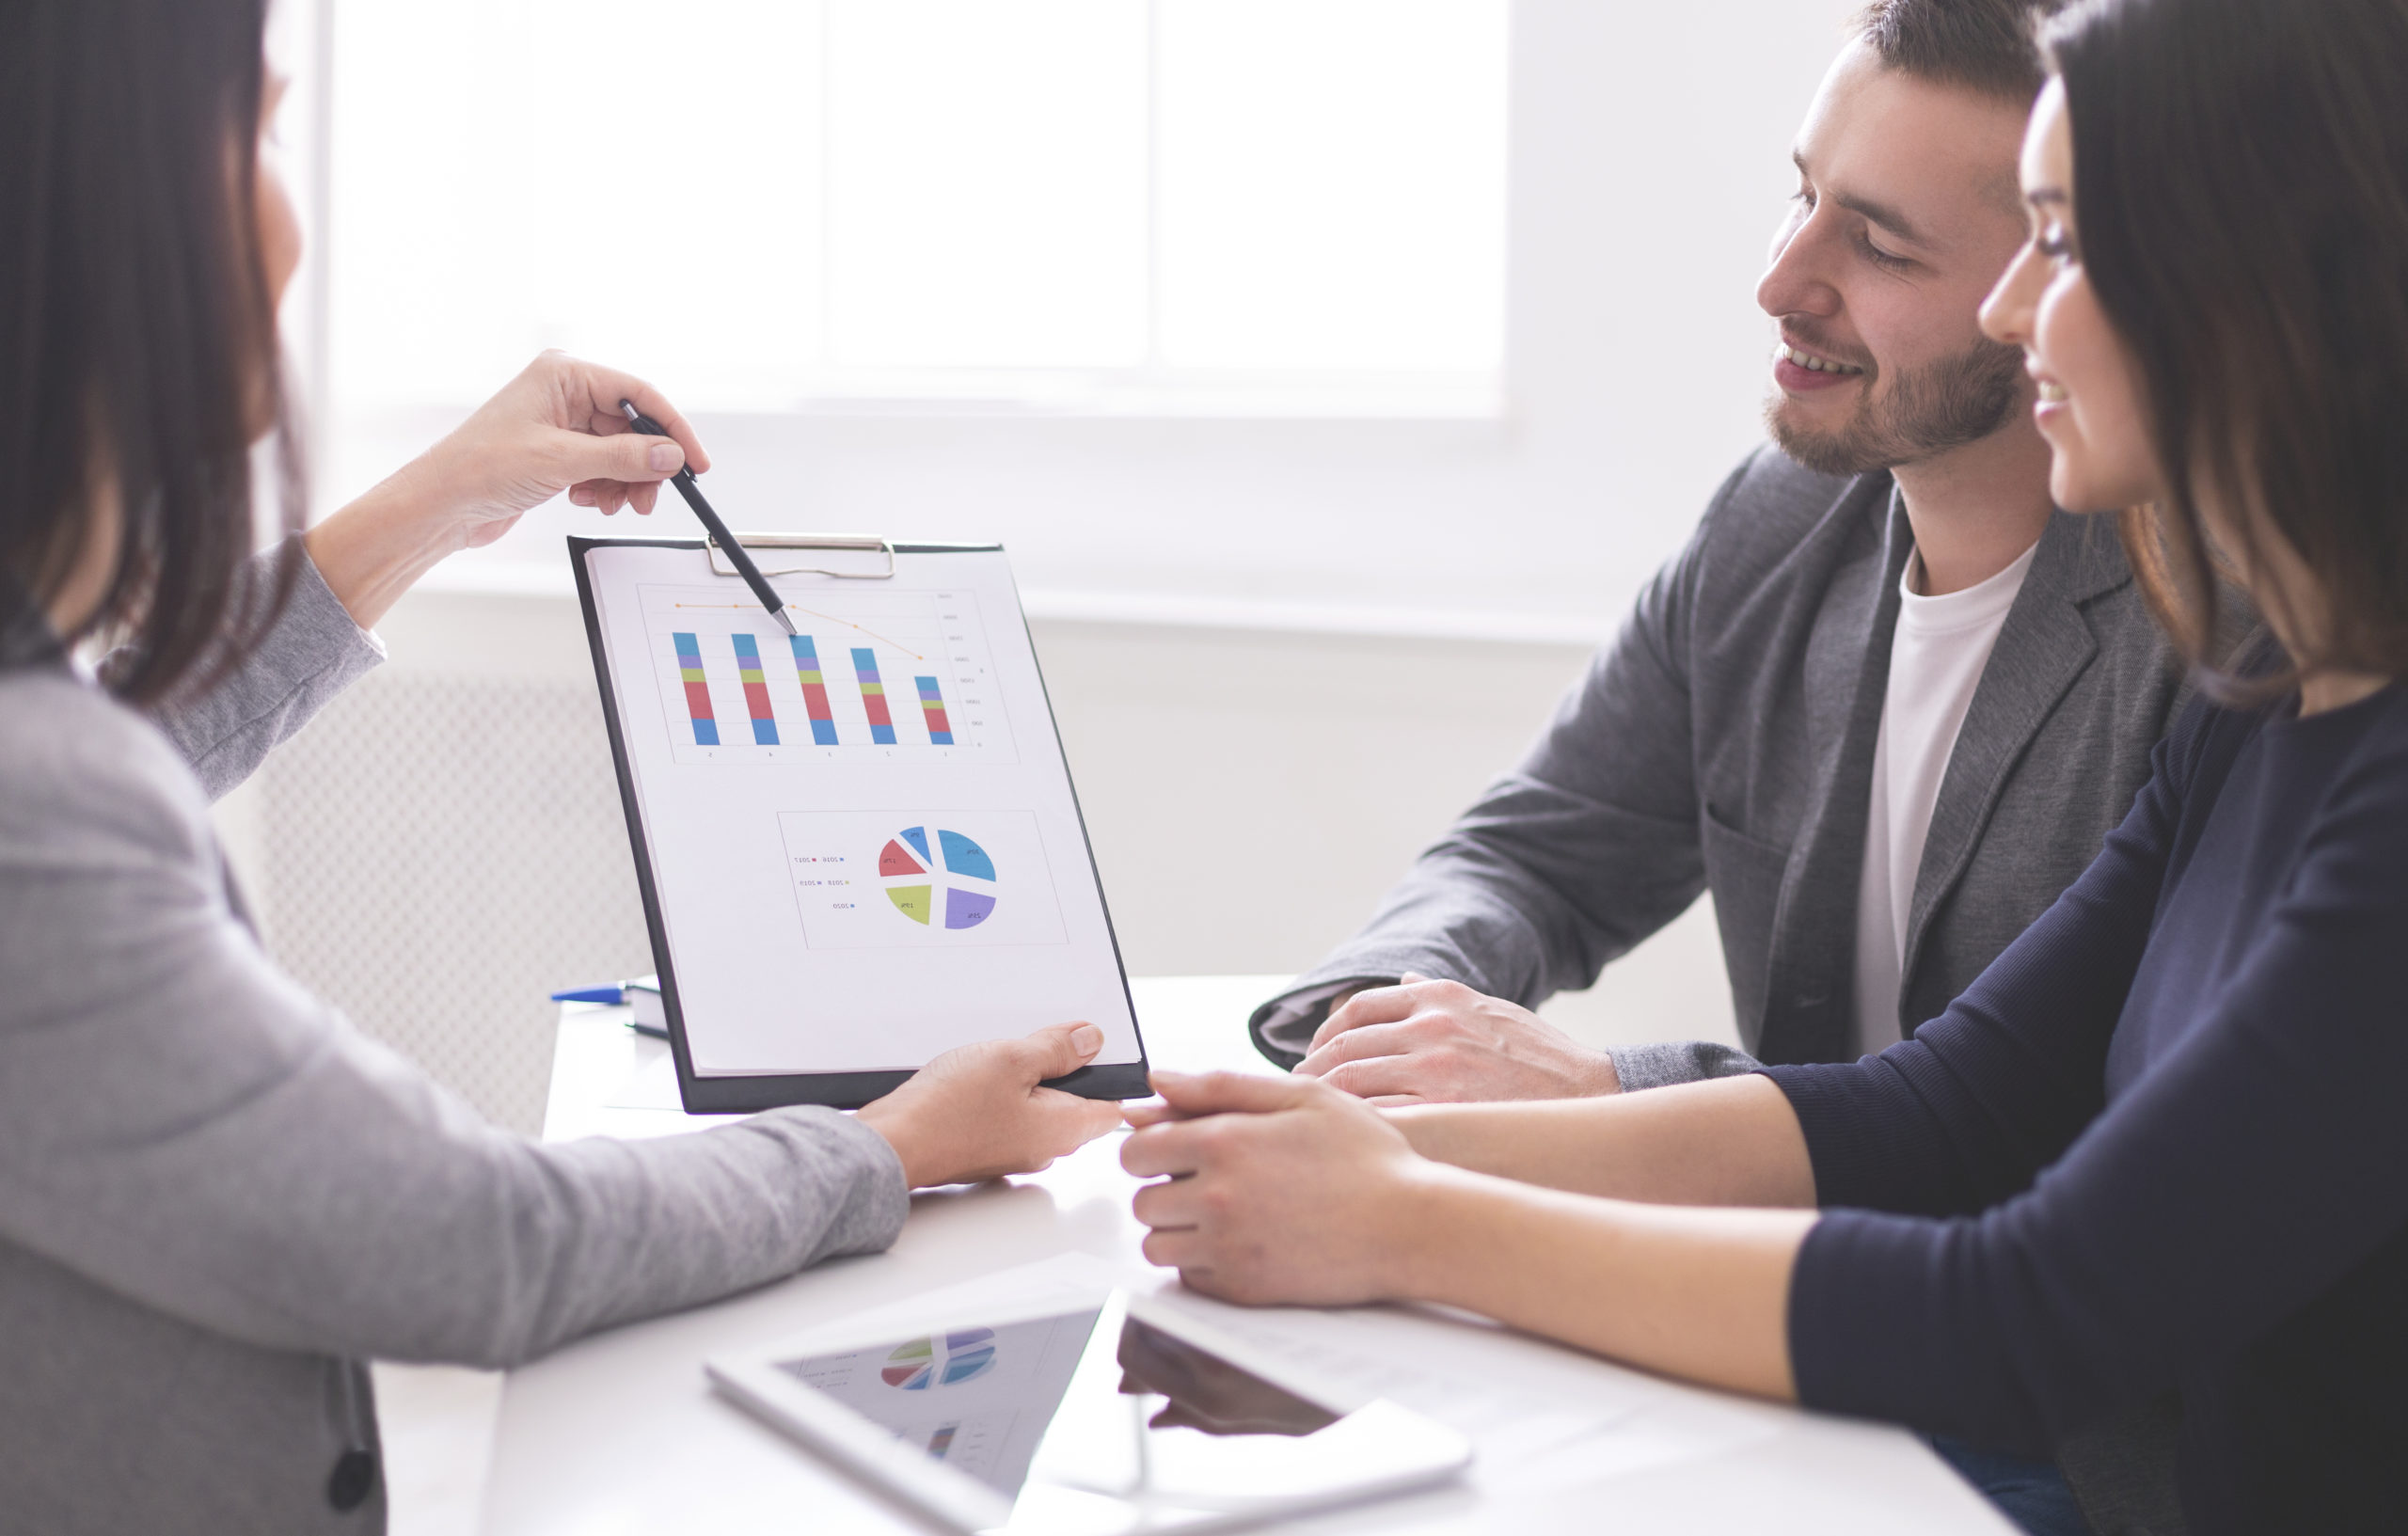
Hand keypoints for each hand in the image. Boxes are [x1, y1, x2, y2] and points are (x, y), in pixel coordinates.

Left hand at [392, 349, 710, 536]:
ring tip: (612, 503)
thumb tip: (670, 456)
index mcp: (564, 374)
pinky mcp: (559, 452)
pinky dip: (606, 487)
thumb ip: (623, 457)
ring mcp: (562, 423)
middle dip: (645, 465)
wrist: (441, 505)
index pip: (638, 394)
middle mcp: (566, 392)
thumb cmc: (480, 468)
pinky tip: (588, 499)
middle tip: (649, 497)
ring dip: (626, 481)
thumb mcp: (561, 461)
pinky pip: (604, 467)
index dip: (673, 429)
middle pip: (633, 426)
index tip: (695, 462)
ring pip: (621, 451)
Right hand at [855, 1023, 1124, 1187]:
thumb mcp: (1011, 1059)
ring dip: (1024, 1080)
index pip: (1111, 1104)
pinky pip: (1006, 1115)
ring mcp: (1012, 1151)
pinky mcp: (984, 1149)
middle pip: (1073, 1103)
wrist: (893, 1143)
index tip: (1088, 1045)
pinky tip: (975, 1076)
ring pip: (1037, 1107)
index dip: (1106, 1071)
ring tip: (996, 1059)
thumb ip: (1057, 1049)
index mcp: (1063, 1129)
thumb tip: (1090, 1041)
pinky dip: (999, 1093)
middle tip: (1033, 1045)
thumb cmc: (948, 1110)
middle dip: (1061, 1071)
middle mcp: (1043, 1148)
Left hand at [1121, 1071, 1433, 1306]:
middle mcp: (1216, 1197)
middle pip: (1142, 1200)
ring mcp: (1227, 1248)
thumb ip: (1219, 1085)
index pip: (1136, 1149)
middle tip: (1208, 1181)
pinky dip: (1203, 1262)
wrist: (1410, 1226)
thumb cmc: (1365, 1158)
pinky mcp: (1243, 1289)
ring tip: (1222, 1213)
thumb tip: (1156, 1080)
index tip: (1174, 1150)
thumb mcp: (1301, 1097)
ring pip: (1157, 1244)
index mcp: (1224, 1142)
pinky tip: (1241, 1241)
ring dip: (1177, 1229)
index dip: (1151, 1146)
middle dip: (1165, 1188)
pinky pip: (1189, 1277)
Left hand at [1293, 973, 1619, 1105]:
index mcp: (1439, 997)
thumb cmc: (1540, 1058)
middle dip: (1314, 1071)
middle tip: (1300, 1092)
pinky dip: (1352, 1125)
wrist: (1588, 1095)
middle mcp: (1432, 1025)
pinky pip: (1377, 1116)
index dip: (1325, 1034)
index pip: (1356, 1008)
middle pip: (1344, 1047)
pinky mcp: (1444, 1109)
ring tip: (1315, 1117)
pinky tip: (1344, 1138)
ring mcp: (1436, 1068)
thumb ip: (1440, 994)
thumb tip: (1402, 978)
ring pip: (1352, 1081)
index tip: (1314, 1056)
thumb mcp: (1491, 1008)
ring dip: (1324, 1100)